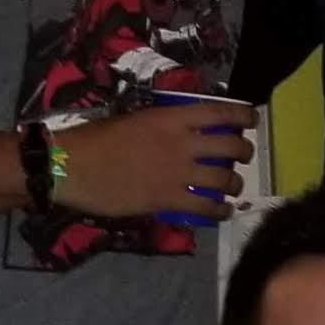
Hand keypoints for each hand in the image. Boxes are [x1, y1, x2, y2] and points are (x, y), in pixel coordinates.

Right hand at [52, 102, 256, 222]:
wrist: (73, 166)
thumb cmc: (95, 140)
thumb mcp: (133, 120)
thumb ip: (159, 126)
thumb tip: (175, 132)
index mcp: (171, 118)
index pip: (219, 113)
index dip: (242, 116)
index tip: (251, 119)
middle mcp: (182, 143)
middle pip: (230, 146)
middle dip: (243, 151)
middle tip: (242, 156)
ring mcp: (178, 173)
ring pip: (224, 179)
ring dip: (235, 184)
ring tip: (233, 186)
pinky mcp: (168, 200)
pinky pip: (206, 207)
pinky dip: (220, 210)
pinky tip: (223, 212)